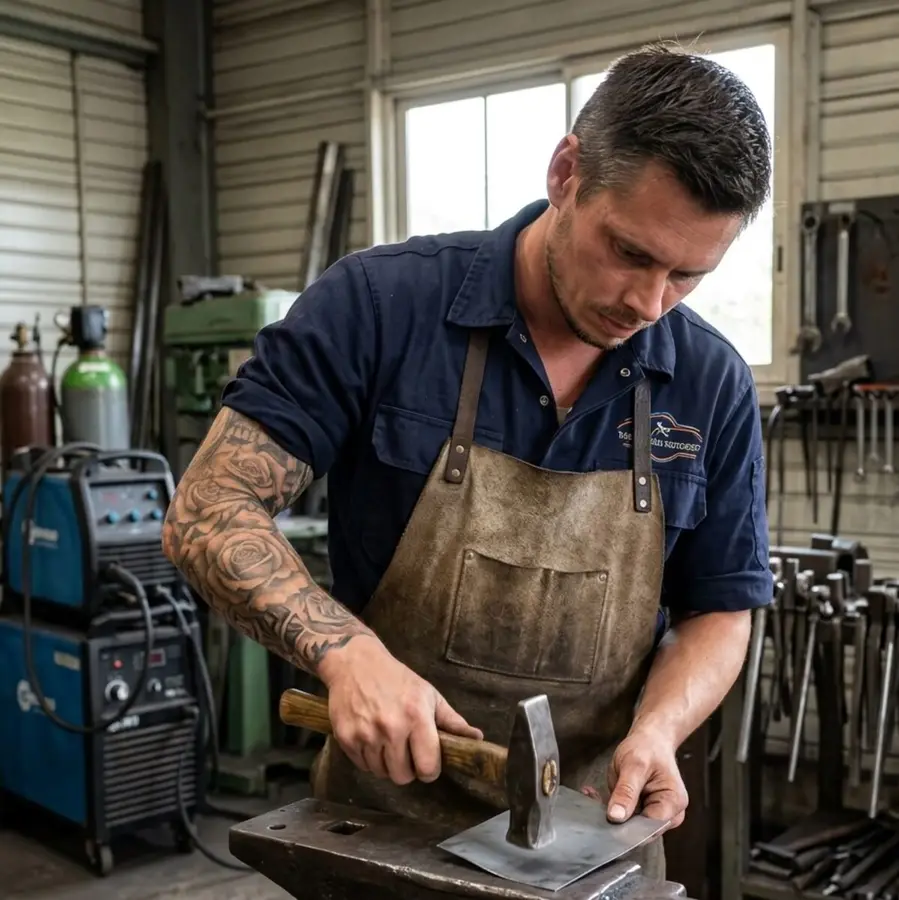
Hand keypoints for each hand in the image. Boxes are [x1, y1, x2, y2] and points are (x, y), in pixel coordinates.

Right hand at [322, 638, 482, 785]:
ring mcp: (366, 735)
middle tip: (406, 750)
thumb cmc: (396, 678)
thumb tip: (476, 739)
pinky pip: (363, 766)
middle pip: (403, 776)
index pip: (428, 767)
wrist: (355, 663)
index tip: (426, 762)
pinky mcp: (346, 738)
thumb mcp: (428, 694)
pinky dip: (369, 759)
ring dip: (387, 764)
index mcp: (416, 717)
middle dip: (407, 768)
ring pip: (382, 773)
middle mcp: (391, 728)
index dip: (429, 770)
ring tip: (388, 742)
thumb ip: (452, 720)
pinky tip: (372, 739)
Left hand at [601, 727, 688, 829]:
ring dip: (607, 810)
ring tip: (591, 793)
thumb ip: (626, 791)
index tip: (606, 817)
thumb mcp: (634, 765)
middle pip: (638, 829)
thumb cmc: (648, 748)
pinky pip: (622, 816)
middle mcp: (667, 815)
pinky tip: (594, 793)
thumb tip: (616, 817)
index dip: (627, 827)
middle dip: (613, 816)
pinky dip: (606, 805)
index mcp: (673, 804)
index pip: (649, 828)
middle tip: (592, 798)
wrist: (649, 740)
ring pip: (626, 825)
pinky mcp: (640, 812)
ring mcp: (653, 814)